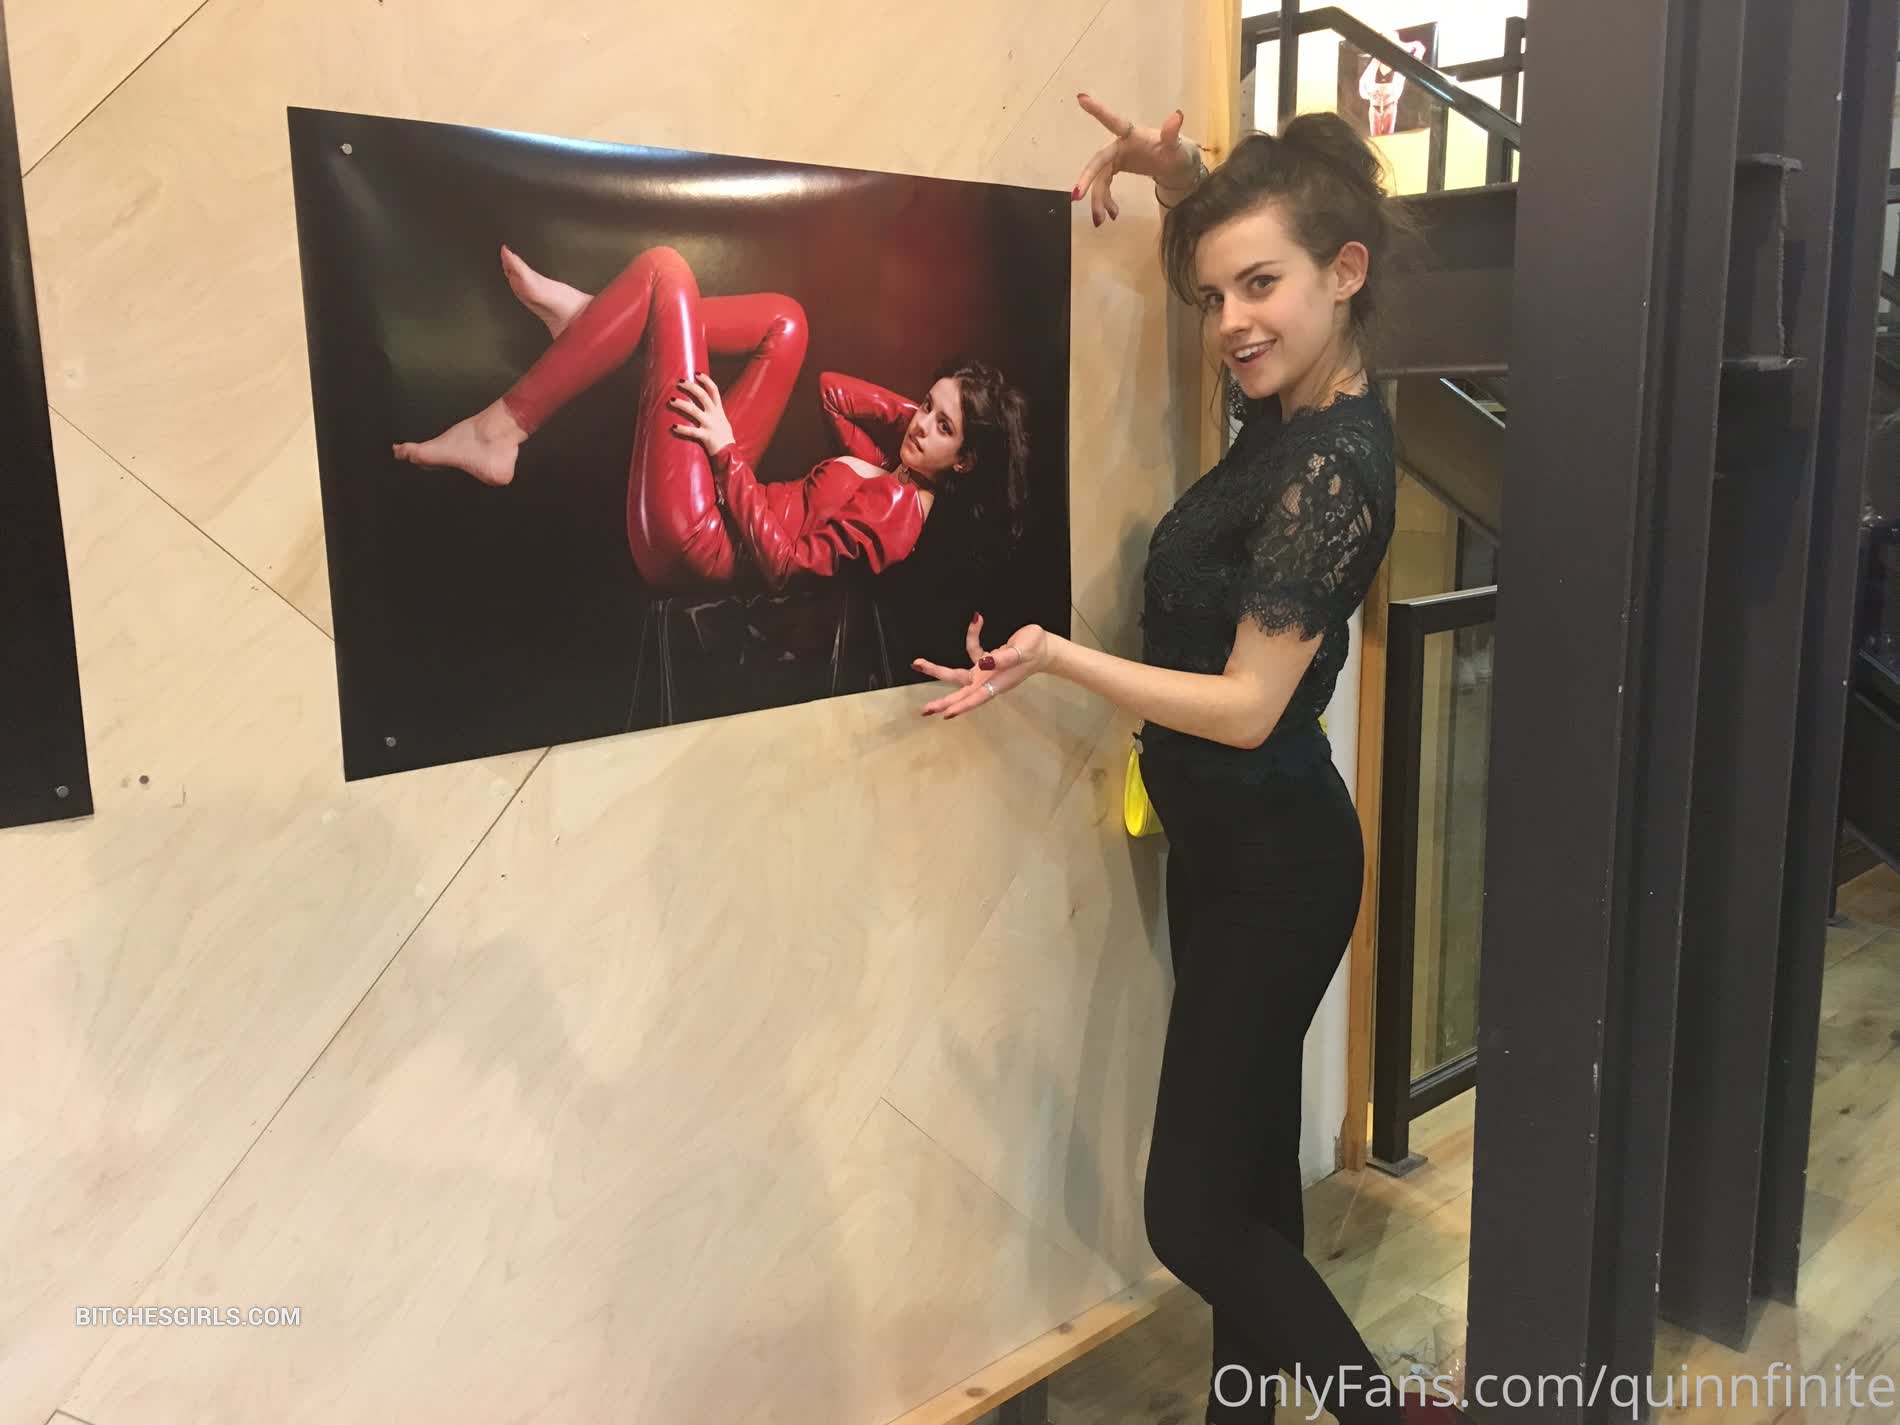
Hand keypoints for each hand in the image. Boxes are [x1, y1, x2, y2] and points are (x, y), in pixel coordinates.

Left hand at [668, 373, 734, 458]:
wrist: (729, 454)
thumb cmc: (723, 438)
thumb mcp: (721, 421)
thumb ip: (712, 412)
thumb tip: (701, 404)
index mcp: (718, 410)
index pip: (714, 390)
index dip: (706, 380)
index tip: (696, 374)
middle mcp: (714, 415)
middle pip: (702, 395)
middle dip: (690, 387)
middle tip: (679, 382)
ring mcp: (710, 425)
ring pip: (694, 410)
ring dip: (681, 404)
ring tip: (671, 400)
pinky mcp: (706, 437)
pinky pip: (692, 431)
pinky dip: (682, 429)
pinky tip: (673, 427)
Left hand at [913, 614, 1051, 719]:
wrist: (1045, 647)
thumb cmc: (1035, 650)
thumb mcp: (1021, 652)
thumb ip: (1002, 658)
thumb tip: (983, 662)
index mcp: (996, 683)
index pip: (975, 698)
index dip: (960, 706)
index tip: (945, 714)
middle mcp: (987, 681)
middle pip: (960, 692)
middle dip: (942, 701)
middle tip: (924, 710)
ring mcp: (985, 672)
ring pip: (958, 674)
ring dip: (939, 669)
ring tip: (918, 664)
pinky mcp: (986, 660)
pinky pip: (973, 650)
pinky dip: (973, 635)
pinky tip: (977, 620)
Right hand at [1072, 94, 1201, 225]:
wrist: (1177, 167)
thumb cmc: (1176, 152)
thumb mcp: (1177, 147)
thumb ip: (1172, 134)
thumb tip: (1177, 115)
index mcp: (1133, 135)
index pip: (1114, 122)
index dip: (1098, 111)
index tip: (1081, 98)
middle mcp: (1120, 145)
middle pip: (1098, 161)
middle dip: (1087, 179)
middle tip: (1076, 196)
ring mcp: (1116, 158)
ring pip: (1099, 179)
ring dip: (1098, 200)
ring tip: (1101, 221)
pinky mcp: (1115, 169)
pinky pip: (1104, 186)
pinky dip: (1105, 202)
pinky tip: (1111, 215)